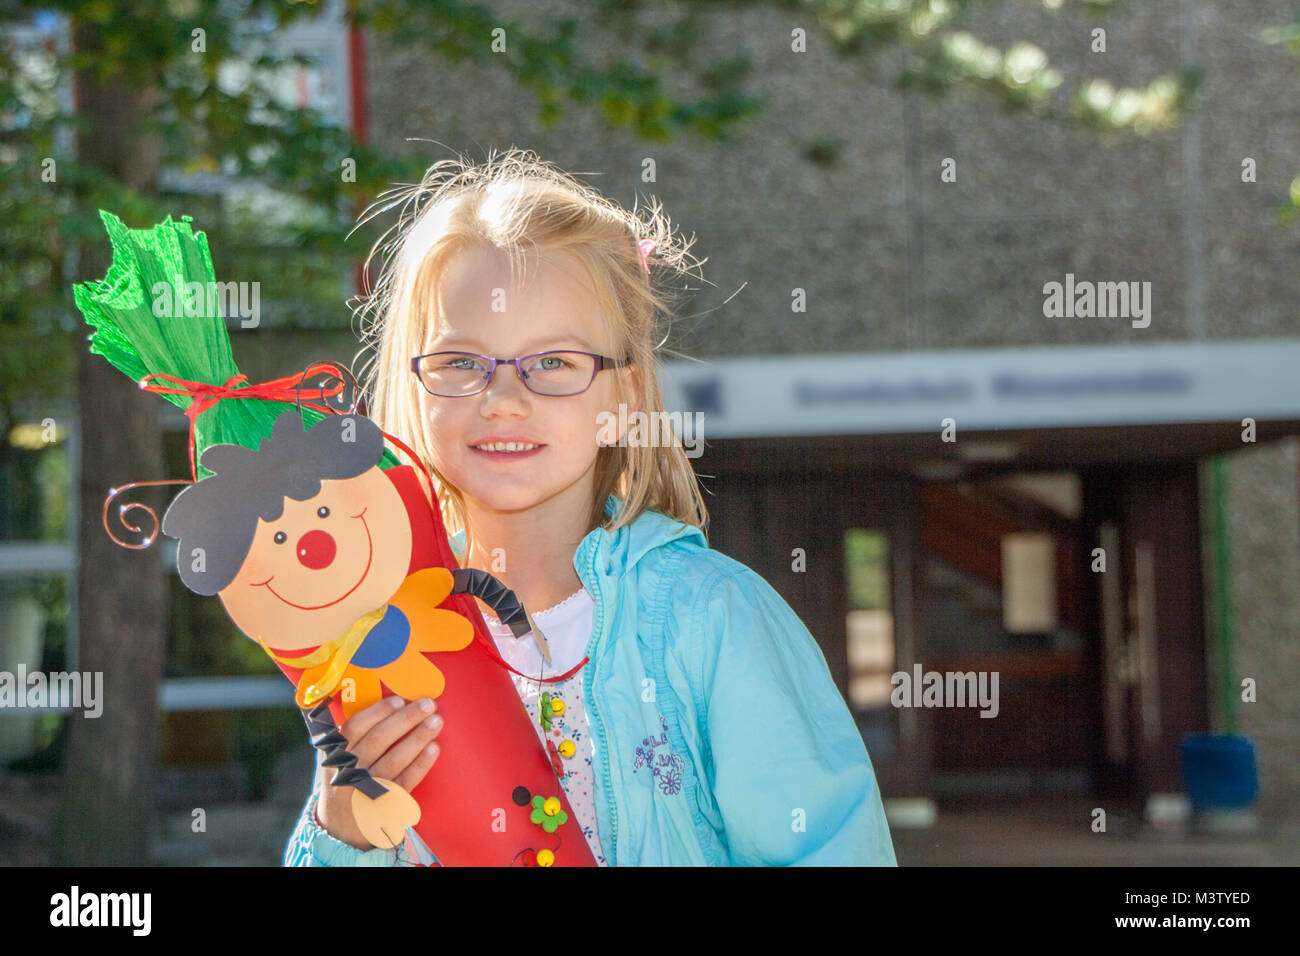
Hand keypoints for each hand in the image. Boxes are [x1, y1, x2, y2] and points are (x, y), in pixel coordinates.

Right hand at [316, 696, 443, 850]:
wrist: (339, 828)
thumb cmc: (346, 780)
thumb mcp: (339, 758)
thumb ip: (356, 736)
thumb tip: (394, 704)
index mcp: (335, 755)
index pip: (355, 727)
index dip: (378, 712)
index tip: (400, 700)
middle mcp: (347, 772)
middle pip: (378, 740)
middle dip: (406, 719)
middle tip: (429, 704)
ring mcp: (365, 791)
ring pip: (394, 760)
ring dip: (418, 738)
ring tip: (436, 722)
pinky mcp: (382, 807)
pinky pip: (404, 782)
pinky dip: (420, 765)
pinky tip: (434, 749)